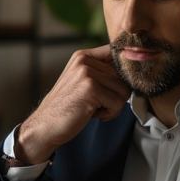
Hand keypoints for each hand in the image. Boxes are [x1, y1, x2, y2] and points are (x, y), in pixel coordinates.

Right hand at [17, 44, 130, 162]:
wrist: (45, 126)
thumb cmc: (67, 108)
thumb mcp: (82, 82)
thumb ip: (102, 73)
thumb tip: (133, 71)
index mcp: (83, 56)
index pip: (117, 54)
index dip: (123, 72)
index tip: (116, 86)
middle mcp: (85, 61)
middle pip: (124, 77)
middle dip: (116, 95)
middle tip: (98, 105)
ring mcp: (87, 73)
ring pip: (124, 90)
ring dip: (113, 106)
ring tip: (94, 109)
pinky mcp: (90, 88)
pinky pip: (118, 102)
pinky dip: (109, 113)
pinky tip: (92, 114)